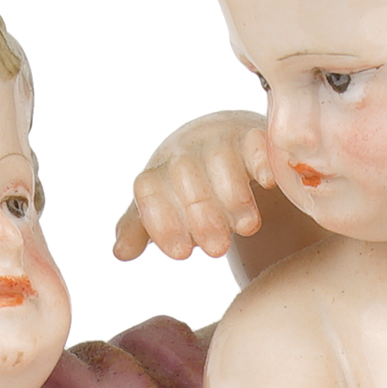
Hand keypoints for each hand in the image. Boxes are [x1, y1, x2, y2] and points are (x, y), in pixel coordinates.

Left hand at [114, 112, 272, 260]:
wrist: (225, 144)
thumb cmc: (189, 187)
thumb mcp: (163, 206)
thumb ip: (141, 228)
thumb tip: (120, 253)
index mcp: (157, 171)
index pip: (148, 189)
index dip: (161, 221)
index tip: (181, 254)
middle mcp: (184, 150)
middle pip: (184, 174)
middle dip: (200, 214)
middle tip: (216, 250)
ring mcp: (218, 138)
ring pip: (220, 158)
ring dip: (233, 196)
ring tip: (245, 229)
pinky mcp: (253, 134)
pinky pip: (255, 140)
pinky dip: (261, 159)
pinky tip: (266, 182)